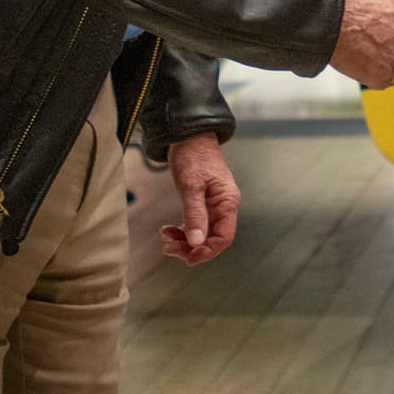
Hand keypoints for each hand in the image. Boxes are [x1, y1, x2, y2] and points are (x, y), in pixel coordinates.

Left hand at [161, 133, 239, 263]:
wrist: (188, 135)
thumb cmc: (192, 155)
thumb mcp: (191, 185)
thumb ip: (194, 214)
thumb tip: (196, 242)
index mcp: (227, 202)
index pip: (224, 237)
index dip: (207, 251)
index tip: (188, 257)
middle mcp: (223, 205)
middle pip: (212, 238)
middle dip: (191, 247)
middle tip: (169, 249)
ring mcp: (213, 204)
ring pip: (202, 233)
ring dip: (185, 240)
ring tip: (166, 238)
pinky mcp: (202, 201)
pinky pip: (196, 223)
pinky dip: (183, 229)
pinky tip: (169, 229)